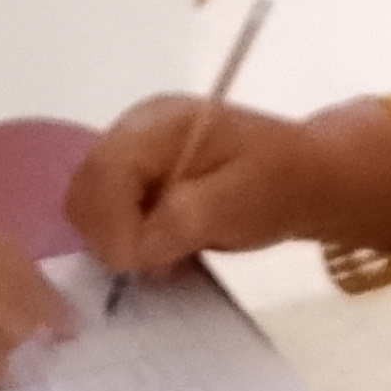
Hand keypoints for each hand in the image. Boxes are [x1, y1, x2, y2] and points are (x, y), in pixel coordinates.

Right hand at [65, 95, 390, 276]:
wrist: (306, 177)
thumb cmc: (279, 184)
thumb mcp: (243, 202)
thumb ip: (185, 218)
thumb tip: (136, 247)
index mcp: (159, 124)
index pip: (104, 171)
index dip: (110, 224)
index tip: (136, 266)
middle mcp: (134, 131)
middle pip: (84, 188)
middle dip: (107, 235)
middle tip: (150, 266)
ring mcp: (131, 155)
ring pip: (88, 205)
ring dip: (114, 240)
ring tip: (162, 257)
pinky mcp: (136, 180)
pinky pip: (106, 214)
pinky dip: (123, 239)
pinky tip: (161, 250)